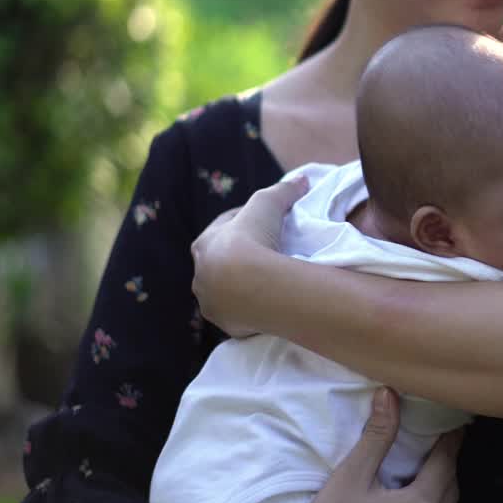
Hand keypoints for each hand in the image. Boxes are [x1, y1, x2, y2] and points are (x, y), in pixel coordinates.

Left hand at [191, 176, 308, 335]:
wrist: (253, 284)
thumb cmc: (253, 239)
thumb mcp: (268, 203)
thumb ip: (282, 190)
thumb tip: (301, 179)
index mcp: (203, 244)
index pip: (222, 229)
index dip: (244, 223)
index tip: (265, 223)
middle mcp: (201, 274)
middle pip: (221, 263)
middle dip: (239, 258)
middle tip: (266, 254)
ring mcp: (211, 302)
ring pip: (226, 291)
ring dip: (242, 286)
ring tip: (267, 282)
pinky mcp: (225, 323)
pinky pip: (237, 314)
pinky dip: (249, 308)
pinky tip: (266, 303)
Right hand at [313, 388, 461, 502]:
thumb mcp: (352, 477)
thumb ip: (376, 437)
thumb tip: (389, 393)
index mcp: (423, 502)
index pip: (448, 459)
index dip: (452, 435)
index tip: (452, 416)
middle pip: (451, 482)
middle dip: (448, 457)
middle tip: (439, 434)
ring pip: (446, 502)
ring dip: (441, 481)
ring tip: (428, 461)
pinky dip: (432, 499)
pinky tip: (414, 492)